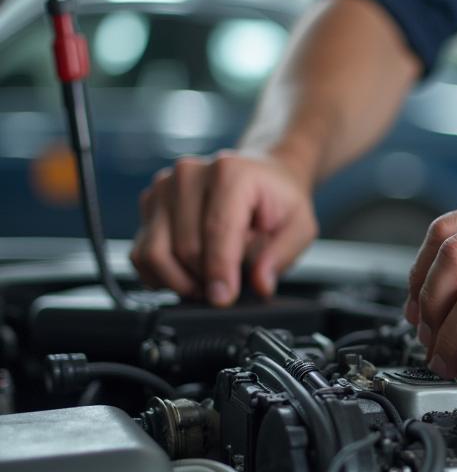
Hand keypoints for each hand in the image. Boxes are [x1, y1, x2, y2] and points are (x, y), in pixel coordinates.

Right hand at [131, 150, 317, 305]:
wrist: (263, 177)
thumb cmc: (278, 200)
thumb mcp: (299, 227)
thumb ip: (281, 255)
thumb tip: (260, 283)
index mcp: (229, 173)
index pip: (217, 231)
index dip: (219, 271)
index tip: (224, 298)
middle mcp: (190, 173)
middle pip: (185, 247)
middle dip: (205, 278)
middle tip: (226, 288)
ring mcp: (164, 186)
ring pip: (155, 252)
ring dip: (179, 280)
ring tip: (206, 284)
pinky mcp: (150, 203)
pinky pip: (141, 252)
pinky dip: (159, 274)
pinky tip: (185, 276)